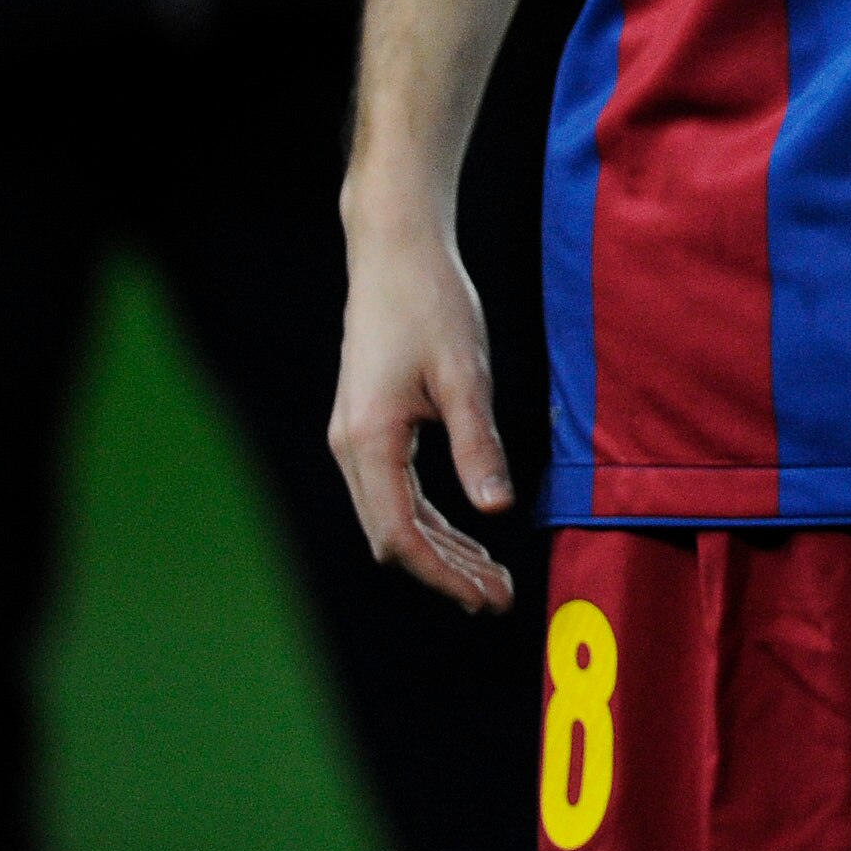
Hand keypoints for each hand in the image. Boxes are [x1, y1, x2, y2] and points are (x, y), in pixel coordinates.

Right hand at [329, 211, 519, 611]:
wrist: (394, 253)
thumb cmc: (431, 303)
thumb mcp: (464, 374)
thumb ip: (478, 443)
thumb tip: (497, 509)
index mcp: (370, 441)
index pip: (401, 535)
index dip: (444, 574)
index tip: (488, 596)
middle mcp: (351, 448)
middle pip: (392, 537)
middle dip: (445, 572)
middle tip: (499, 597)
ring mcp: (354, 439)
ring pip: (392, 518)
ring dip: (439, 550)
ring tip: (489, 576)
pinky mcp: (367, 428)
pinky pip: (394, 493)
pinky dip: (430, 520)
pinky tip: (467, 530)